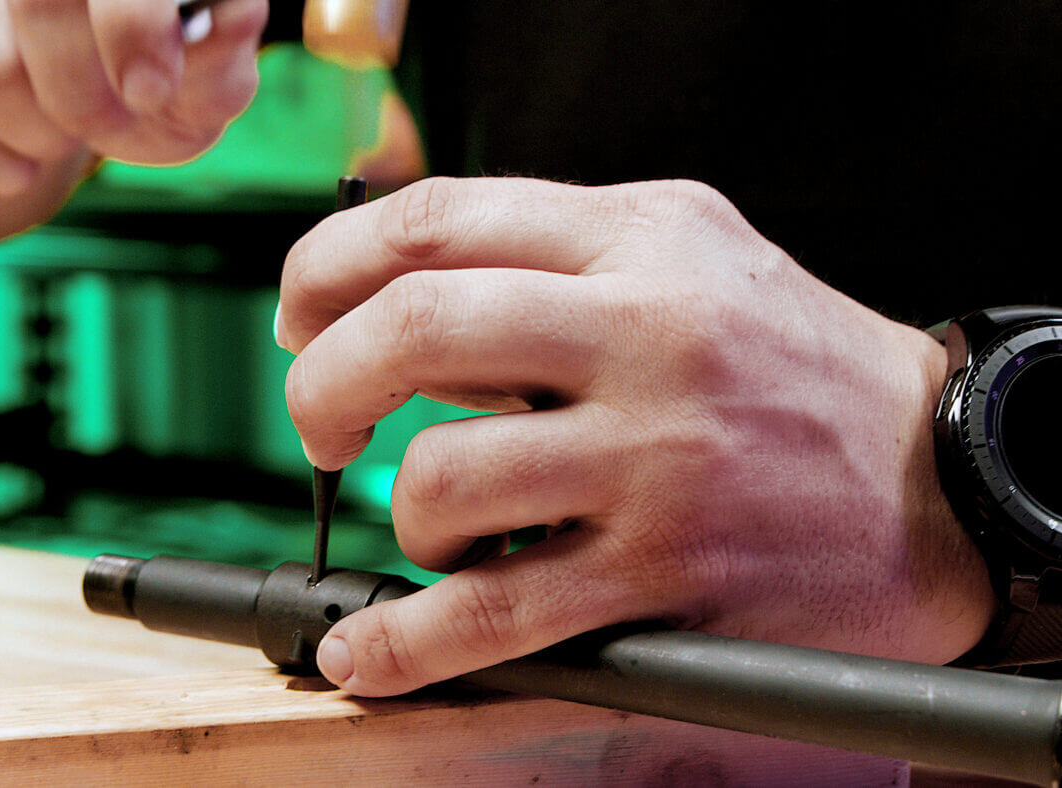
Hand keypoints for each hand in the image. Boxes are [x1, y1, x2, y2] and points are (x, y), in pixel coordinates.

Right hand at [0, 0, 266, 194]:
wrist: (80, 63)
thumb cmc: (160, 66)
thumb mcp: (208, 72)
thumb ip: (223, 61)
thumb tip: (225, 24)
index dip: (132, 31)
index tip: (150, 90)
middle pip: (38, 12)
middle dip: (87, 102)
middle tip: (113, 120)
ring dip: (39, 134)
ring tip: (68, 132)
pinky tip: (19, 170)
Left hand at [276, 177, 995, 696]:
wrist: (937, 481)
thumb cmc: (792, 365)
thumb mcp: (688, 252)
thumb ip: (551, 253)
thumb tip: (393, 295)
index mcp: (637, 241)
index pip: (434, 221)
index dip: (328, 266)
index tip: (300, 313)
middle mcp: (647, 335)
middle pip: (415, 330)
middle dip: (323, 384)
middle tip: (323, 426)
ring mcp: (656, 460)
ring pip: (444, 480)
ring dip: (404, 517)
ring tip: (438, 526)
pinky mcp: (665, 574)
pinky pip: (495, 615)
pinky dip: (404, 643)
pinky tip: (371, 651)